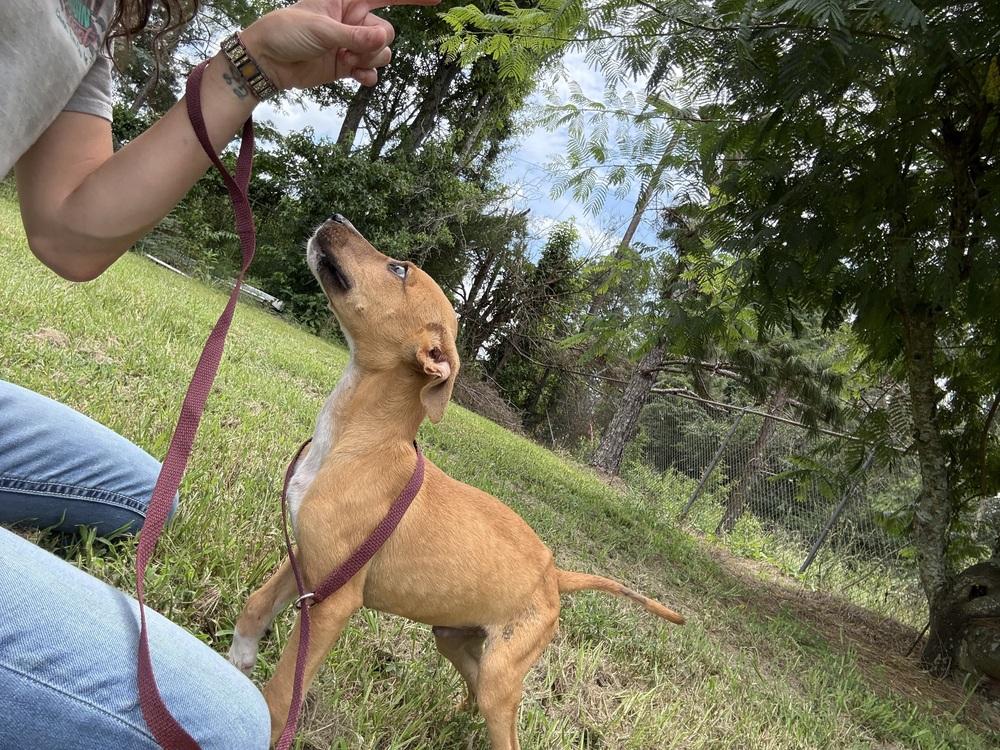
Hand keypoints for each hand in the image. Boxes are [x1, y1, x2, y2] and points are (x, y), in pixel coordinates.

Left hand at [240, 0, 439, 89]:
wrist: (267, 61)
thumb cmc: (286, 32)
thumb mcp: (321, 29)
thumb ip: (355, 36)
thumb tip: (384, 41)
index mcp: (346, 0)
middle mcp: (353, 20)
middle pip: (387, 32)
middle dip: (375, 44)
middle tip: (352, 49)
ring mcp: (352, 44)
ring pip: (381, 53)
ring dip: (368, 61)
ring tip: (345, 61)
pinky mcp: (347, 65)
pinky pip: (372, 72)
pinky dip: (368, 76)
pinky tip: (356, 77)